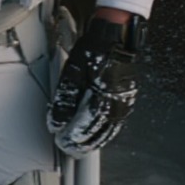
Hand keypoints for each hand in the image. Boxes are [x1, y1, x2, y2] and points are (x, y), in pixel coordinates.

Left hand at [47, 14, 142, 153]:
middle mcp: (115, 104)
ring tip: (83, 148)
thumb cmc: (95, 48)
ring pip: (109, 131)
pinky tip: (102, 135)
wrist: (117, 34)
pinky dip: (108, 132)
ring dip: (95, 142)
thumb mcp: (73, 71)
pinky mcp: (128, 98)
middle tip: (70, 150)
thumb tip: (56, 122)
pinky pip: (117, 123)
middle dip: (82, 144)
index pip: (83, 129)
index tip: (61, 142)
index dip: (70, 138)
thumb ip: (64, 100)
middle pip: (97, 134)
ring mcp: (124, 102)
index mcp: (100, 99)